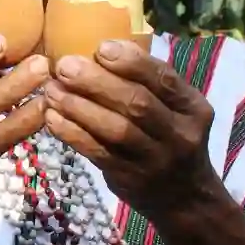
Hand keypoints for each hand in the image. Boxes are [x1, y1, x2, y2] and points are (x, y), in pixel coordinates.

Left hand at [42, 40, 215, 210]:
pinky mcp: (131, 178)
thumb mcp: (176, 110)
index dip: (131, 62)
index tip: (100, 47)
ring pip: (116, 130)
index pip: (164, 79)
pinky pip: (98, 153)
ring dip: (79, 107)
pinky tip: (52, 118)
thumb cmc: (169, 137)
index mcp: (193, 107)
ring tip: (52, 90)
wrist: (185, 197)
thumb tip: (100, 48)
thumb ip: (148, 84)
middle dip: (97, 82)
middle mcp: (179, 134)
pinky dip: (73, 134)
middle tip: (64, 66)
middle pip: (137, 104)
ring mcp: (156, 160)